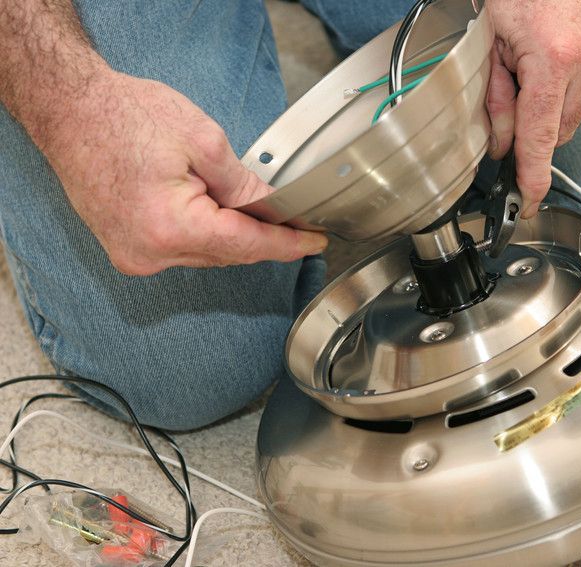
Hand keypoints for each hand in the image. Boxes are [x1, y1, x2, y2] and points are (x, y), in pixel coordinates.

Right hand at [42, 70, 327, 275]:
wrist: (70, 110)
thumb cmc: (125, 116)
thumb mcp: (202, 141)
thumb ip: (244, 184)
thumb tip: (275, 209)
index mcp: (171, 227)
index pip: (247, 246)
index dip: (287, 245)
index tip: (314, 242)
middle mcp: (150, 253)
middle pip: (228, 254)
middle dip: (263, 237)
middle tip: (295, 220)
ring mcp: (135, 256)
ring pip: (207, 255)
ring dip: (233, 236)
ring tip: (257, 212)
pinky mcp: (128, 250)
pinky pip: (182, 252)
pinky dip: (206, 237)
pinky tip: (218, 216)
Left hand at [486, 0, 580, 217]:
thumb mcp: (490, 38)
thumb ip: (495, 98)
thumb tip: (502, 145)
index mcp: (554, 58)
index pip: (541, 136)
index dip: (532, 176)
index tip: (528, 203)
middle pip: (558, 131)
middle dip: (533, 125)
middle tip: (513, 86)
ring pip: (573, 115)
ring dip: (552, 105)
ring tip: (536, 63)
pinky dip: (569, 88)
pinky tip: (556, 58)